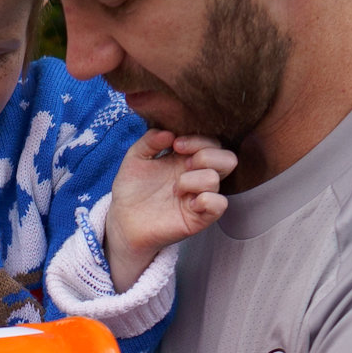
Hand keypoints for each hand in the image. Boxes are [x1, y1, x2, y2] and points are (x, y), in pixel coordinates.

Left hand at [103, 132, 235, 290]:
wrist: (122, 220)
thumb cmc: (132, 190)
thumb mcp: (136, 158)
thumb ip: (150, 140)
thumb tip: (170, 132)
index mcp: (187, 160)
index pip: (212, 143)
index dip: (198, 140)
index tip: (176, 145)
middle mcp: (198, 177)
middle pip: (228, 159)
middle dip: (206, 156)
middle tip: (184, 164)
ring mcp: (200, 197)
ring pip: (215, 179)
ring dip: (192, 180)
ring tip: (175, 189)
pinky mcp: (199, 217)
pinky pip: (219, 204)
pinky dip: (206, 200)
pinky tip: (187, 203)